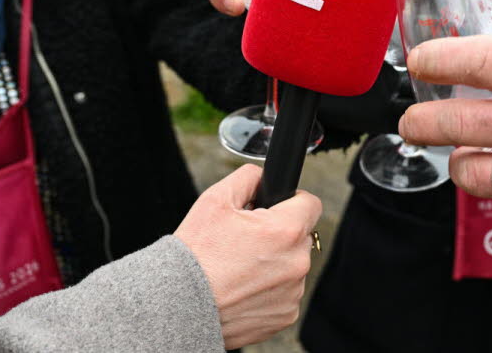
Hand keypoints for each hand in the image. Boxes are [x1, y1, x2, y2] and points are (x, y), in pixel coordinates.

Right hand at [174, 164, 322, 347]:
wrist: (180, 306)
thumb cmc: (196, 255)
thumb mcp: (215, 200)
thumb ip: (248, 178)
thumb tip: (262, 176)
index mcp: (286, 231)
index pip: (311, 204)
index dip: (291, 202)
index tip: (275, 209)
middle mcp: (297, 262)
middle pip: (300, 236)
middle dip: (279, 234)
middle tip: (247, 241)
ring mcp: (293, 292)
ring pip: (292, 265)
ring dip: (275, 263)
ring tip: (240, 268)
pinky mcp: (286, 314)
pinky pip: (285, 293)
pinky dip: (269, 290)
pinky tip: (243, 288)